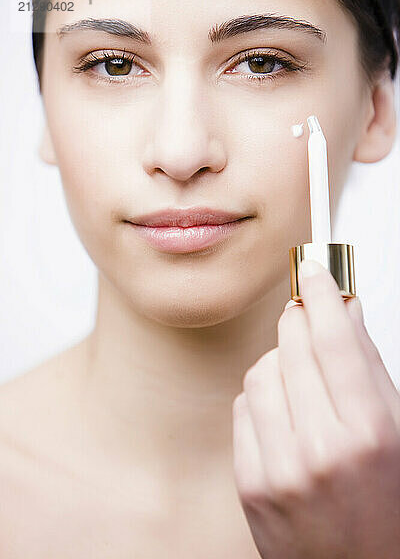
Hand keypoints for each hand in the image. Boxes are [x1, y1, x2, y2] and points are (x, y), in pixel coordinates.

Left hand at [232, 259, 399, 558]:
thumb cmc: (385, 504)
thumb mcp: (396, 429)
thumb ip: (368, 366)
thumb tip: (345, 309)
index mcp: (369, 433)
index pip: (333, 339)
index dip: (321, 293)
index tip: (312, 268)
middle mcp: (320, 450)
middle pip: (291, 346)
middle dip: (300, 322)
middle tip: (309, 317)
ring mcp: (278, 468)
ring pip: (260, 371)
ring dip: (280, 363)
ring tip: (303, 384)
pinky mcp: (248, 481)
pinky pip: (244, 406)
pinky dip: (262, 399)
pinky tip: (285, 418)